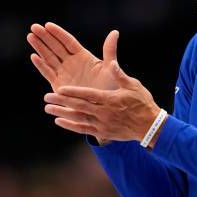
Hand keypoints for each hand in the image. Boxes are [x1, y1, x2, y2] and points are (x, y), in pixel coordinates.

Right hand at [27, 22, 119, 91]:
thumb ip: (109, 50)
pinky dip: (41, 65)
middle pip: (56, 47)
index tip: (47, 25)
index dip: (58, 33)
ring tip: (30, 36)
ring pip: (49, 57)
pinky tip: (34, 56)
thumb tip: (114, 32)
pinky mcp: (59, 85)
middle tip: (34, 26)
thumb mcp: (110, 67)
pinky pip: (48, 73)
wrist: (104, 107)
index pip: (68, 42)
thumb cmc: (110, 87)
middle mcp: (72, 63)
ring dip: (39, 47)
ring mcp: (64, 73)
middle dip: (45, 37)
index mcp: (83, 56)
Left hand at [43, 60, 162, 144]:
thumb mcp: (133, 86)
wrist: (150, 126)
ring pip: (78, 118)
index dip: (73, 92)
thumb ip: (120, 75)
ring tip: (48, 109)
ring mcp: (102, 124)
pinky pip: (83, 129)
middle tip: (47, 97)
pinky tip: (59, 121)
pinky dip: (70, 125)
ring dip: (62, 113)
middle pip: (79, 106)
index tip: (59, 89)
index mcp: (110, 99)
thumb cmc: (142, 103)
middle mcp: (104, 112)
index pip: (88, 95)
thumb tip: (112, 63)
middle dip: (62, 102)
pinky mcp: (103, 133)